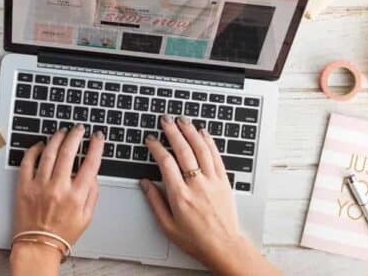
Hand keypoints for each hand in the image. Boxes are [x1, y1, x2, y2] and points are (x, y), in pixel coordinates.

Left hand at [10, 125, 103, 275]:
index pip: (90, 164)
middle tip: (78, 128)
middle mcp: (58, 188)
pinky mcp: (24, 187)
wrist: (38, 246)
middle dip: (75, 135)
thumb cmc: (62, 233)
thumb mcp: (87, 217)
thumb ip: (92, 194)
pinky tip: (40, 145)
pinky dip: (34, 150)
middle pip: (69, 152)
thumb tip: (93, 174)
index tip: (97, 136)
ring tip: (61, 132)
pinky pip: (28, 162)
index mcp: (76, 196)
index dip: (96, 146)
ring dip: (56, 138)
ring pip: (49, 153)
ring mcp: (39, 186)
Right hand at [140, 116, 279, 275]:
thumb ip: (154, 202)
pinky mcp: (224, 181)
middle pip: (183, 150)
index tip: (151, 139)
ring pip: (201, 149)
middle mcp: (196, 185)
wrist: (224, 247)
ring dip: (190, 131)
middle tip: (165, 119)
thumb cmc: (196, 239)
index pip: (165, 163)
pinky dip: (209, 142)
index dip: (156, 147)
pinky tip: (203, 132)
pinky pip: (216, 156)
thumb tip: (144, 183)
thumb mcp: (167, 226)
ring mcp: (212, 181)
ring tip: (182, 120)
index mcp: (180, 196)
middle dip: (173, 131)